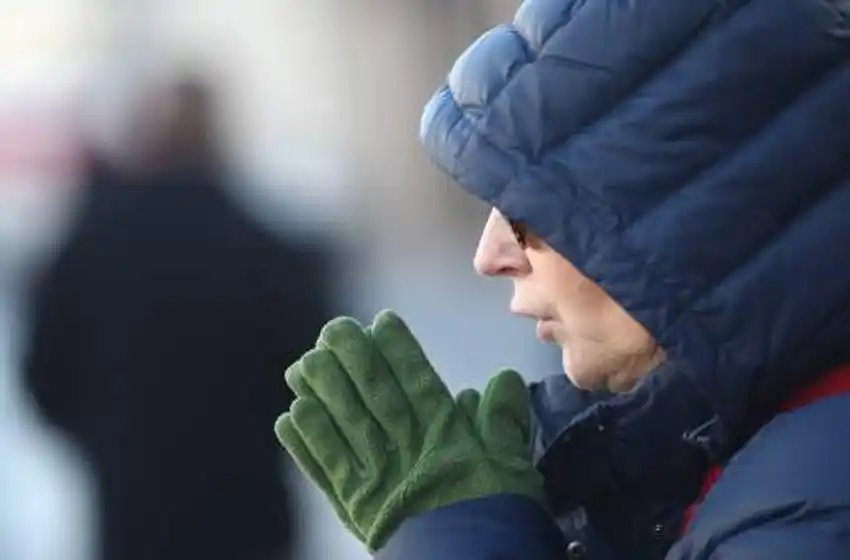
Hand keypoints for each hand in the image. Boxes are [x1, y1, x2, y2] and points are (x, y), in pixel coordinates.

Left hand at [274, 310, 543, 550]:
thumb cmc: (493, 515)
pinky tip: (289, 417)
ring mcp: (375, 477)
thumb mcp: (514, 467)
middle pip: (374, 396)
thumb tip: (502, 379)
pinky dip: (306, 444)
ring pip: (343, 425)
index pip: (417, 382)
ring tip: (301, 364)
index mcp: (444, 436)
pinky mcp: (354, 506)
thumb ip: (506, 421)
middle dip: (352, 360)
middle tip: (333, 329)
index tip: (381, 321)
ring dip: (321, 393)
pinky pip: (326, 469)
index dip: (398, 350)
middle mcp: (404, 448)